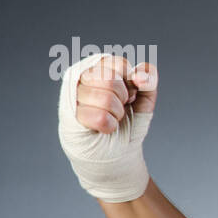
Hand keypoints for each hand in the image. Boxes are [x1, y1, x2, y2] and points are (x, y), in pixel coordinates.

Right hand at [57, 52, 157, 201]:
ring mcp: (72, 96)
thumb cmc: (129, 122)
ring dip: (116, 114)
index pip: (120, 64)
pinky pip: (99, 117)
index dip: (131, 84)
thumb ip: (148, 79)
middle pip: (110, 79)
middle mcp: (82, 77)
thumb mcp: (146, 98)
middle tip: (119, 108)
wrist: (120, 152)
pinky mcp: (69, 115)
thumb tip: (138, 76)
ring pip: (105, 98)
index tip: (129, 96)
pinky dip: (109, 126)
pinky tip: (103, 128)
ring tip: (110, 118)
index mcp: (100, 68)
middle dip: (122, 99)